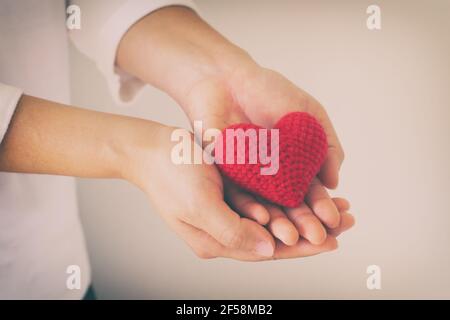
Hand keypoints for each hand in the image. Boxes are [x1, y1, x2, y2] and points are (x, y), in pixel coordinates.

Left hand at [117, 6, 353, 249]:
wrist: (228, 78)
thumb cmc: (271, 91)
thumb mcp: (310, 115)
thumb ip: (326, 146)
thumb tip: (335, 182)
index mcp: (296, 164)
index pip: (311, 192)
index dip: (322, 207)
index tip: (335, 221)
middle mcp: (274, 176)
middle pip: (290, 205)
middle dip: (304, 222)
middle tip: (317, 238)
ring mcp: (250, 178)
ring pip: (267, 207)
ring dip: (280, 223)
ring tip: (292, 238)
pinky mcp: (227, 175)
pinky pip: (239, 196)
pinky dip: (251, 208)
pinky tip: (263, 221)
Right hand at [122, 125, 350, 259]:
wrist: (149, 149)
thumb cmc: (169, 175)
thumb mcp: (199, 206)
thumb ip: (233, 232)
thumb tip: (269, 251)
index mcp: (217, 241)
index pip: (268, 251)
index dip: (303, 247)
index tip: (334, 241)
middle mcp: (226, 230)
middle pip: (277, 236)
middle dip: (312, 229)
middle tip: (347, 221)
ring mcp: (228, 211)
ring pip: (276, 218)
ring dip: (305, 213)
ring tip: (336, 207)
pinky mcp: (230, 192)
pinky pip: (266, 199)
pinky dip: (289, 197)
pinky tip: (308, 191)